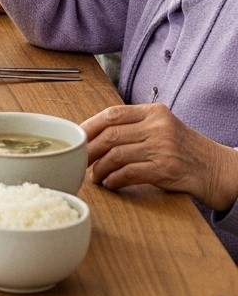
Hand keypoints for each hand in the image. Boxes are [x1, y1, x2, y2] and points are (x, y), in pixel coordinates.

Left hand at [83, 103, 237, 210]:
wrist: (220, 170)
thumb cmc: (186, 151)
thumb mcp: (163, 128)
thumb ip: (135, 127)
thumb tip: (94, 134)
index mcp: (154, 112)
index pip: (112, 114)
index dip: (89, 126)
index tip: (76, 138)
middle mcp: (158, 126)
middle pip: (110, 134)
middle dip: (89, 149)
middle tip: (78, 160)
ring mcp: (162, 147)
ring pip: (116, 154)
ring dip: (99, 168)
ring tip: (94, 176)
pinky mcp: (165, 169)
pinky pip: (129, 173)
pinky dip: (114, 179)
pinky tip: (110, 184)